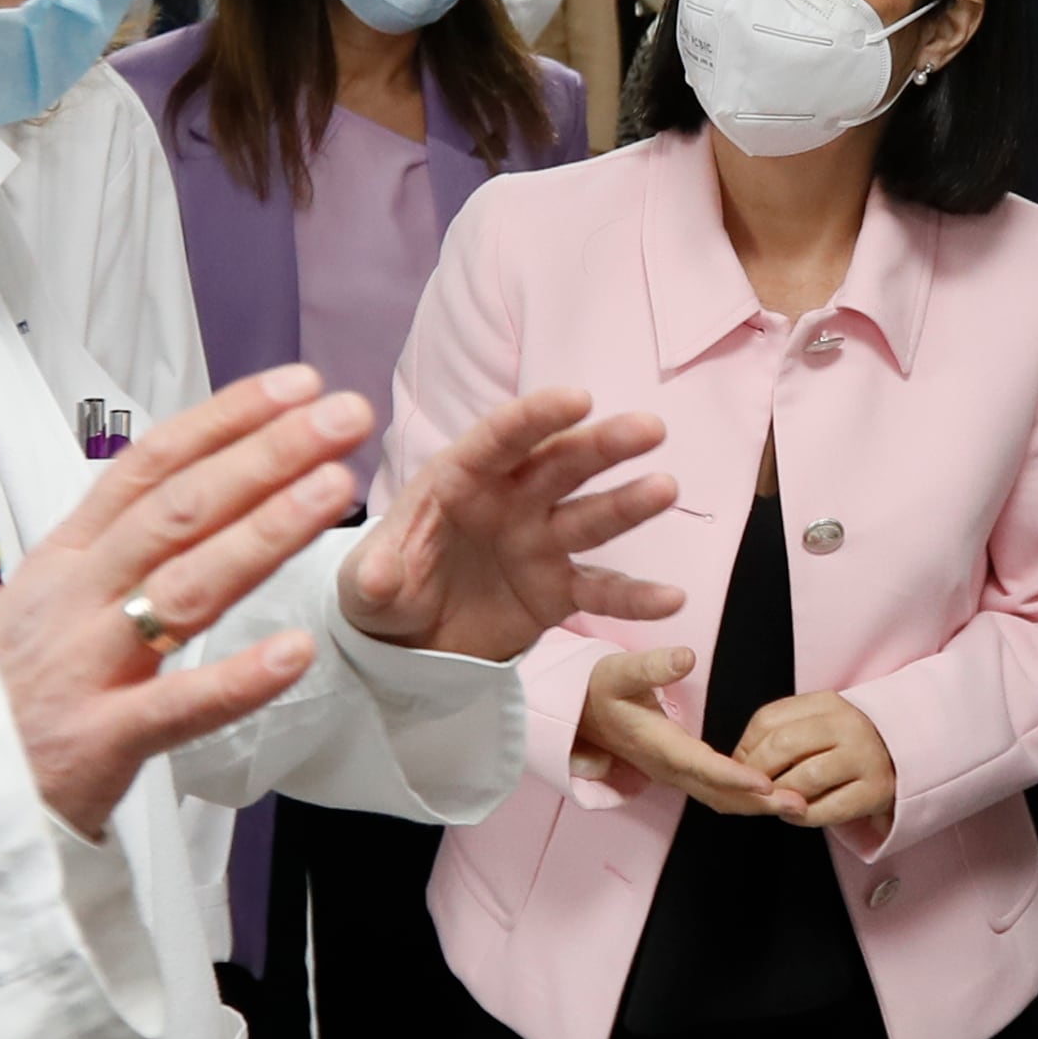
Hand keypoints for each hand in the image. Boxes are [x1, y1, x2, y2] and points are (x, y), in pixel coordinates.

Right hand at [0, 366, 377, 835]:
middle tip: (342, 417)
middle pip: (177, 511)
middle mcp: (74, 599)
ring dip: (263, 533)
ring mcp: (83, 668)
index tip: (298, 386)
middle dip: (264, 456)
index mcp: (66, 557)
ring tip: (332, 490)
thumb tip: (210, 479)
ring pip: (183, 588)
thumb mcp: (54, 600)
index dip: (225, 420)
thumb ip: (124, 547)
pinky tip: (296, 651)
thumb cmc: (15, 693)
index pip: (150, 466)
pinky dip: (237, 679)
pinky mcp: (95, 743)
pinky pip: (175, 707)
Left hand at [340, 386, 681, 663]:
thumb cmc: (385, 588)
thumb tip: (377, 576)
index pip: (499, 440)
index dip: (537, 418)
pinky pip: (601, 588)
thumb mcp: (365, 587)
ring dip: (629, 503)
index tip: (577, 398)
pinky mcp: (558, 588)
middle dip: (603, 445)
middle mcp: (510, 500)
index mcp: (460, 479)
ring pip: (590, 516)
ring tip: (666, 488)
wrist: (408, 639)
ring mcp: (540, 541)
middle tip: (649, 428)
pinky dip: (635, 595)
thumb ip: (373, 578)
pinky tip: (672, 598)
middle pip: (561, 465)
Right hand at [569, 647, 805, 816]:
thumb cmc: (600, 689)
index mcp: (658, 745)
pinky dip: (745, 801)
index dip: (735, 777)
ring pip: (720, 800)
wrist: (577, 713)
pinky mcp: (679, 774)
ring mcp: (674, 775)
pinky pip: (716, 794)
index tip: (766, 784)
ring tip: (798, 806)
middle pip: (719, 794)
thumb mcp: (618, 671)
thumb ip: (650, 666)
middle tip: (800, 805)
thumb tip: (685, 657)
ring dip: (757, 807)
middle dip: (759, 803)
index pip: (702, 766)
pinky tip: (774, 797)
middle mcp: (668, 768)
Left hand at [731, 690, 893, 832]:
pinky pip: (827, 809)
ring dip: (780, 796)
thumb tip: (739, 761)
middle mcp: (847, 726)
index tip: (741, 766)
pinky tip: (796, 813)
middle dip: (757, 773)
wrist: (902, 758)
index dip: (746, 747)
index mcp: (826, 703)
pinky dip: (803, 817)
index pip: (768, 719)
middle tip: (753, 789)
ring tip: (776, 802)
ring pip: (804, 780)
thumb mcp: (817, 724)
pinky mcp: (875, 791)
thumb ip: (781, 733)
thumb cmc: (844, 745)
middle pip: (782, 746)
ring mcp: (864, 758)